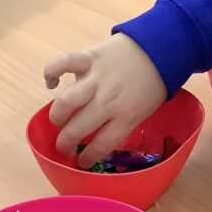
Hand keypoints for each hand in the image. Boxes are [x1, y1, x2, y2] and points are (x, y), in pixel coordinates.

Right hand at [42, 34, 166, 167]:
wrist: (160, 48)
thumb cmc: (153, 84)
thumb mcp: (144, 111)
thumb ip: (121, 123)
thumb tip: (95, 136)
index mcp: (127, 116)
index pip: (101, 145)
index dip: (87, 158)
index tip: (81, 163)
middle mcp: (109, 100)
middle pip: (78, 129)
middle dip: (65, 143)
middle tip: (64, 146)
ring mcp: (97, 78)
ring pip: (65, 102)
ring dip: (56, 115)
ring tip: (58, 120)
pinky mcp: (89, 57)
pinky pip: (63, 63)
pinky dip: (51, 71)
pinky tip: (51, 83)